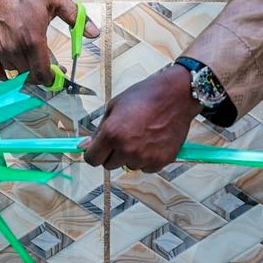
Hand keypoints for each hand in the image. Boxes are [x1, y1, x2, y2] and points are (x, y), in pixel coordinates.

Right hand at [0, 0, 93, 84]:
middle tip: (51, 69)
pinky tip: (15, 70)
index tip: (60, 75)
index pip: (42, 72)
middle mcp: (14, 47)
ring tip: (36, 66)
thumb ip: (77, 19)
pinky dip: (6, 76)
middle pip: (29, 76)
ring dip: (27, 75)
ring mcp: (0, 48)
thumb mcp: (57, 0)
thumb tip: (95, 33)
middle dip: (42, 77)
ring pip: (15, 75)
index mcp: (33, 39)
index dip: (52, 79)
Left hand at [84, 65, 198, 171]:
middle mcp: (127, 149)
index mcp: (112, 134)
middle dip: (112, 154)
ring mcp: (145, 157)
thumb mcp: (114, 106)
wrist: (176, 95)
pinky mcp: (161, 161)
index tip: (98, 150)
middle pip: (109, 165)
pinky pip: (146, 167)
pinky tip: (153, 141)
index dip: (93, 154)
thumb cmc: (144, 96)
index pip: (92, 159)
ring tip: (141, 135)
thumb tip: (86, 145)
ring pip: (128, 166)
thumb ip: (99, 129)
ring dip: (131, 156)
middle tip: (123, 137)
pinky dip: (147, 158)